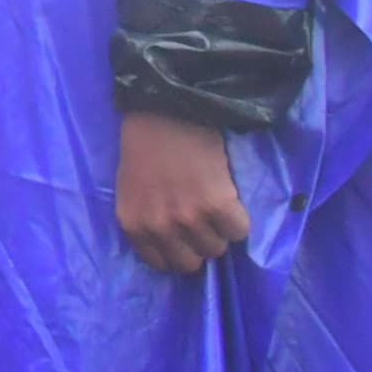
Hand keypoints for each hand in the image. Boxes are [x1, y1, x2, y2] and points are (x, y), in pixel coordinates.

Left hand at [115, 111, 251, 273]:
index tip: (186, 237)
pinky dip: (239, 218)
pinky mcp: (216, 205)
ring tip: (215, 202)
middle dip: (200, 242)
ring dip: (220, 229)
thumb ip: (147, 219)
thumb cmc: (146, 144)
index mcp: (133, 225)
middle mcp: (158, 227)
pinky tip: (230, 197)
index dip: (179, 250)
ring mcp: (187, 218)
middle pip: (193, 262)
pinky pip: (239, 231)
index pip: (163, 264)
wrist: (166, 108)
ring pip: (217, 248)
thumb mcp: (132, 189)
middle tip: (203, 218)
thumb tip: (174, 244)